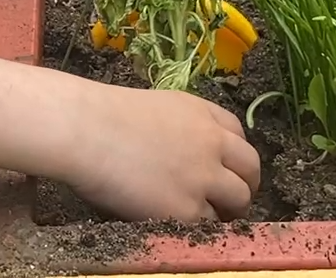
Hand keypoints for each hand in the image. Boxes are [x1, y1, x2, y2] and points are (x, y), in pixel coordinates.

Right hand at [61, 83, 261, 220]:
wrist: (85, 131)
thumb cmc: (102, 115)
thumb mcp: (157, 107)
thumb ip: (180, 127)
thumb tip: (181, 152)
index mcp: (202, 113)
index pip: (238, 134)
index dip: (234, 155)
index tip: (226, 168)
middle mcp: (212, 142)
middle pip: (250, 167)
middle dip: (245, 184)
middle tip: (231, 200)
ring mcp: (204, 177)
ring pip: (239, 199)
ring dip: (230, 209)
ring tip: (213, 218)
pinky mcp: (188, 210)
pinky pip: (210, 224)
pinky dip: (203, 228)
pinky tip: (185, 226)